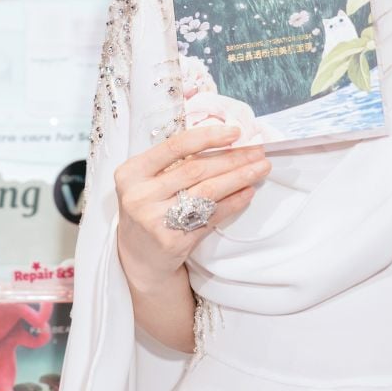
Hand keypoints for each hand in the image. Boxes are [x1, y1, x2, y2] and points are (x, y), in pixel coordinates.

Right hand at [113, 125, 269, 292]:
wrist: (138, 257)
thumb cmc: (147, 211)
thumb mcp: (146, 182)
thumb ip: (173, 163)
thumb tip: (224, 143)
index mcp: (131, 173)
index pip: (175, 146)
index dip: (208, 137)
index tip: (235, 132)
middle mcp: (140, 195)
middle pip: (196, 169)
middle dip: (232, 158)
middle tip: (257, 151)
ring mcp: (156, 220)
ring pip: (207, 192)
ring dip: (238, 178)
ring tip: (260, 168)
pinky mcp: (173, 241)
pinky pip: (211, 217)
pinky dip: (233, 203)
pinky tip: (248, 192)